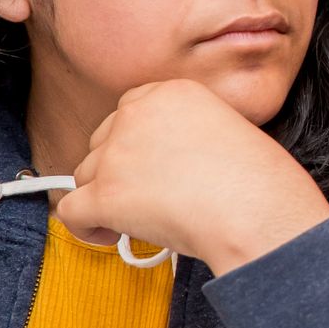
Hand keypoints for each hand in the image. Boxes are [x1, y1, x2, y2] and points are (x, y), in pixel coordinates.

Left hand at [58, 80, 328, 276]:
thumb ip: (184, 133)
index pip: (130, 109)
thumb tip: (160, 164)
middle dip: (118, 169)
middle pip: (103, 141)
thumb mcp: (227, 130)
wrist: (257, 210)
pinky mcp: (104, 194)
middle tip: (148, 194)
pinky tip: (112, 234)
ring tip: (138, 217)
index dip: (136, 141)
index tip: (149, 163)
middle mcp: (137, 115)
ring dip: (106, 197)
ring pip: (86, 175)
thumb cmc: (258, 181)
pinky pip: (71, 212)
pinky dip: (87, 227)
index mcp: (171, 93)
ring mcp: (116, 154)